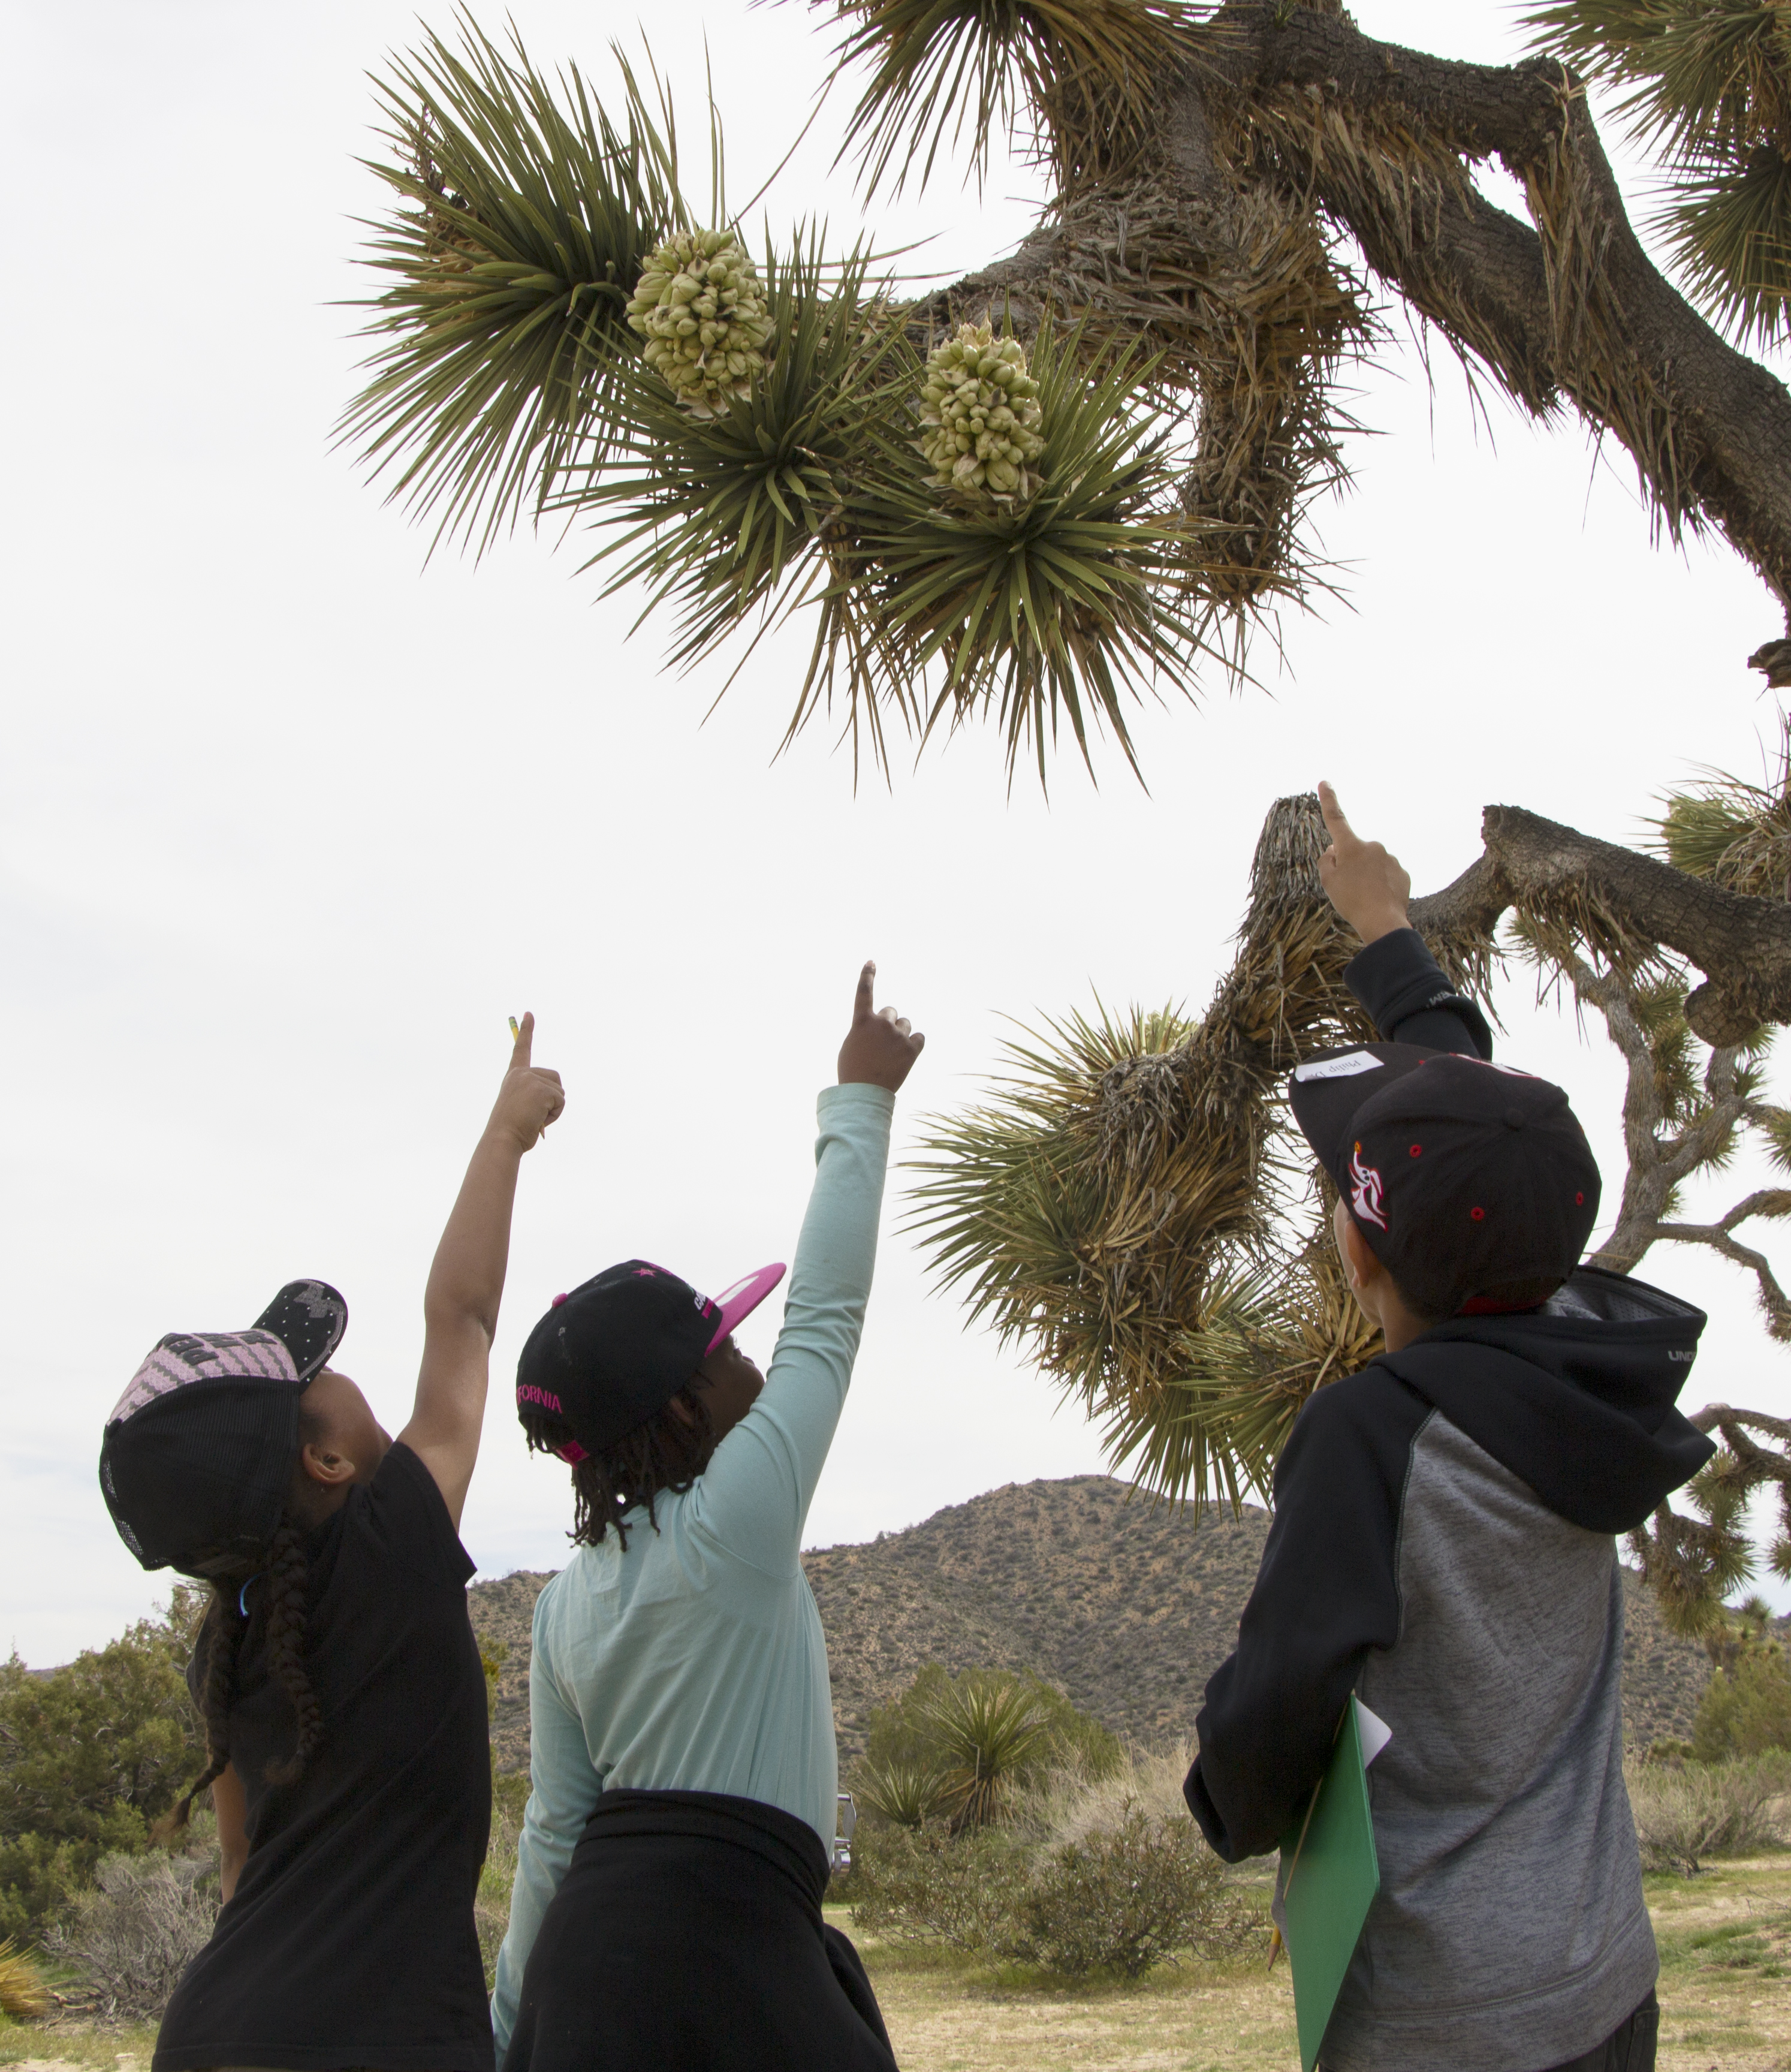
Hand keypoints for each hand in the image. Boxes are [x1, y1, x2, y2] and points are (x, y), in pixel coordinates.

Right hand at [488, 1012, 565, 1150]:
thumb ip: (532, 1100)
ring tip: (534, 1118)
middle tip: (533, 1115)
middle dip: (553, 1099)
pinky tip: (538, 1120)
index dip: (526, 1031)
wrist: (502, 1139)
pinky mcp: (542, 1089)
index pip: (521, 1049)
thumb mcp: (521, 1110)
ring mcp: (531, 1079)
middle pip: (555, 1078)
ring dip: (553, 1109)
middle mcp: (521, 1073)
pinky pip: (561, 1101)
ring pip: (560, 1091)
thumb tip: (549, 1109)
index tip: (529, 1013)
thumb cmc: (511, 1131)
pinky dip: (555, 1115)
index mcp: (514, 1077)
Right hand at [837, 962, 924, 1092]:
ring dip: (900, 1035)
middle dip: (887, 1023)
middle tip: (881, 1044)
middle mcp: (880, 1023)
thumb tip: (879, 1027)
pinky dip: (913, 1045)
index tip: (871, 962)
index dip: (867, 975)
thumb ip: (865, 1030)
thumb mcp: (852, 1045)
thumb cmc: (853, 1072)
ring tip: (891, 1055)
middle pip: (891, 1012)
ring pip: (905, 1025)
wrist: (864, 1093)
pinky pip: (919, 1037)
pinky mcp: (912, 1048)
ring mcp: (897, 1035)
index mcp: (861, 1021)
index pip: (864, 992)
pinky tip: (904, 1057)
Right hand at [1317, 782, 1411, 945]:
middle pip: (1355, 851)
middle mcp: (1373, 846)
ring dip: (1367, 876)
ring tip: (1364, 898)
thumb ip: (1327, 860)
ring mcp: (1390, 858)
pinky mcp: (1403, 872)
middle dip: (1351, 863)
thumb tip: (1335, 850)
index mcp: (1352, 846)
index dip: (1329, 800)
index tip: (1324, 782)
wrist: (1382, 922)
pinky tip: (1378, 900)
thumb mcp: (1328, 881)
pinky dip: (1380, 885)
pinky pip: (1387, 875)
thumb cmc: (1351, 901)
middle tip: (1348, 888)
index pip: (1336, 819)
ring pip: (1372, 864)